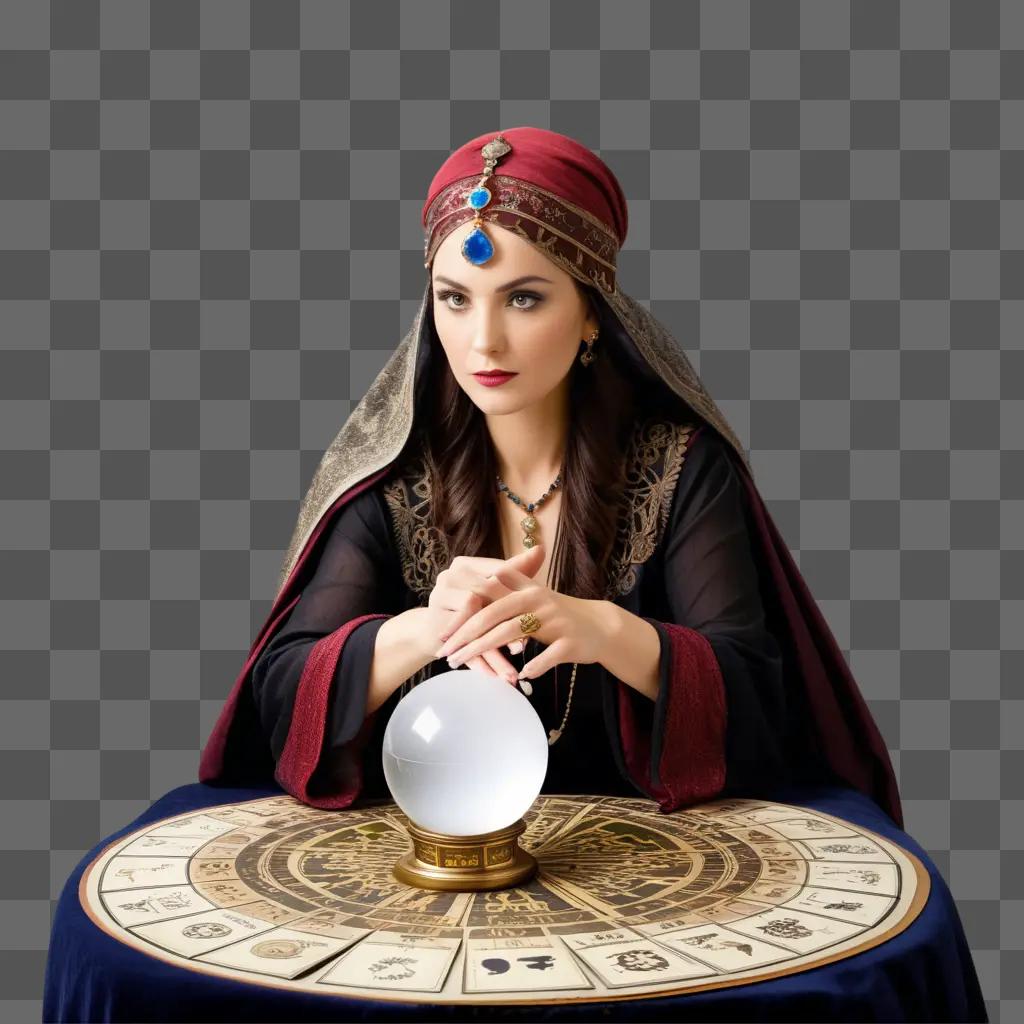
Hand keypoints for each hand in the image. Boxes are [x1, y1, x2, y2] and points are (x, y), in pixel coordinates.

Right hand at [420, 545, 547, 684]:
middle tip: (525, 647)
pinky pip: (462, 647)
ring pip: (474, 628)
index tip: (537, 617)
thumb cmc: (472, 604)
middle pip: (484, 602)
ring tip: (512, 673)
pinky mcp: (435, 627)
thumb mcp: (495, 587)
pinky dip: (479, 663)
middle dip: (505, 626)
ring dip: (493, 653)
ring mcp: (438, 602)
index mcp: (463, 565)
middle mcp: (447, 578)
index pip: (496, 577)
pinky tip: (494, 677)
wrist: (434, 628)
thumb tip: (541, 548)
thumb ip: (516, 570)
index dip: (516, 597)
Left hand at [434, 544, 610, 679]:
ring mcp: (555, 622)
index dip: (464, 616)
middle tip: (446, 654)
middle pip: (494, 617)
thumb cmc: (562, 613)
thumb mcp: (538, 594)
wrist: (601, 626)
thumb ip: (513, 583)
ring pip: (512, 635)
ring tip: (465, 666)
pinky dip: (533, 666)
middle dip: (467, 637)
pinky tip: (518, 676)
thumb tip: (488, 574)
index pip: (488, 601)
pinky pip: (547, 656)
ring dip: (486, 653)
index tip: (444, 632)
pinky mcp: (570, 642)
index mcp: (528, 591)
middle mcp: (538, 602)